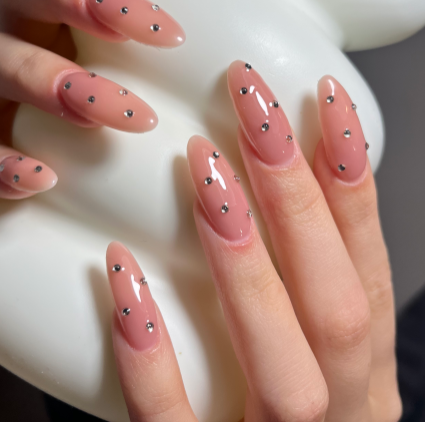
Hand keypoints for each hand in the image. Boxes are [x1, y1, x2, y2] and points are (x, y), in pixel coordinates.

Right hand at [0, 0, 184, 198]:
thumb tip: (256, 68)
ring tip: (121, 113)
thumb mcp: (161, 84)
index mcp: (60, 11)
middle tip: (158, 32)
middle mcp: (23, 36)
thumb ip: (181, 60)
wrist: (86, 196)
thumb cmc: (134, 122)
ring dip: (50, 80)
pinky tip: (41, 177)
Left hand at [105, 62, 400, 421]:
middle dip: (298, 196)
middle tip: (254, 105)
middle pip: (334, 301)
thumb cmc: (296, 415)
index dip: (352, 179)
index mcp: (366, 370)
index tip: (323, 99)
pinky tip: (122, 276)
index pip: (367, 261)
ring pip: (279, 364)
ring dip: (245, 261)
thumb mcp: (319, 347)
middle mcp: (341, 410)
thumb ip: (302, 282)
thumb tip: (268, 180)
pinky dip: (153, 355)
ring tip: (205, 166)